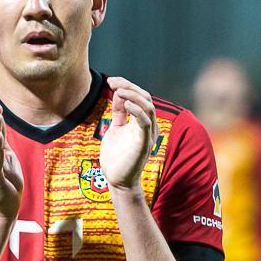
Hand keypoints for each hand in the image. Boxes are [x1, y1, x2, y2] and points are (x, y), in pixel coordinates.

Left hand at [99, 76, 158, 190]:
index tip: (111, 81)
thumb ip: (118, 113)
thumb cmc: (116, 156)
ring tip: (119, 92)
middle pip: (146, 98)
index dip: (127, 86)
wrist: (116, 180)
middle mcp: (148, 126)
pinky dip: (136, 111)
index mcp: (142, 122)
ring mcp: (148, 135)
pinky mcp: (144, 144)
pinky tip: (125, 105)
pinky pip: (145, 123)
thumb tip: (118, 93)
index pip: (141, 97)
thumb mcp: (116, 128)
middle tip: (113, 83)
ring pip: (148, 107)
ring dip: (133, 96)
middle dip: (129, 87)